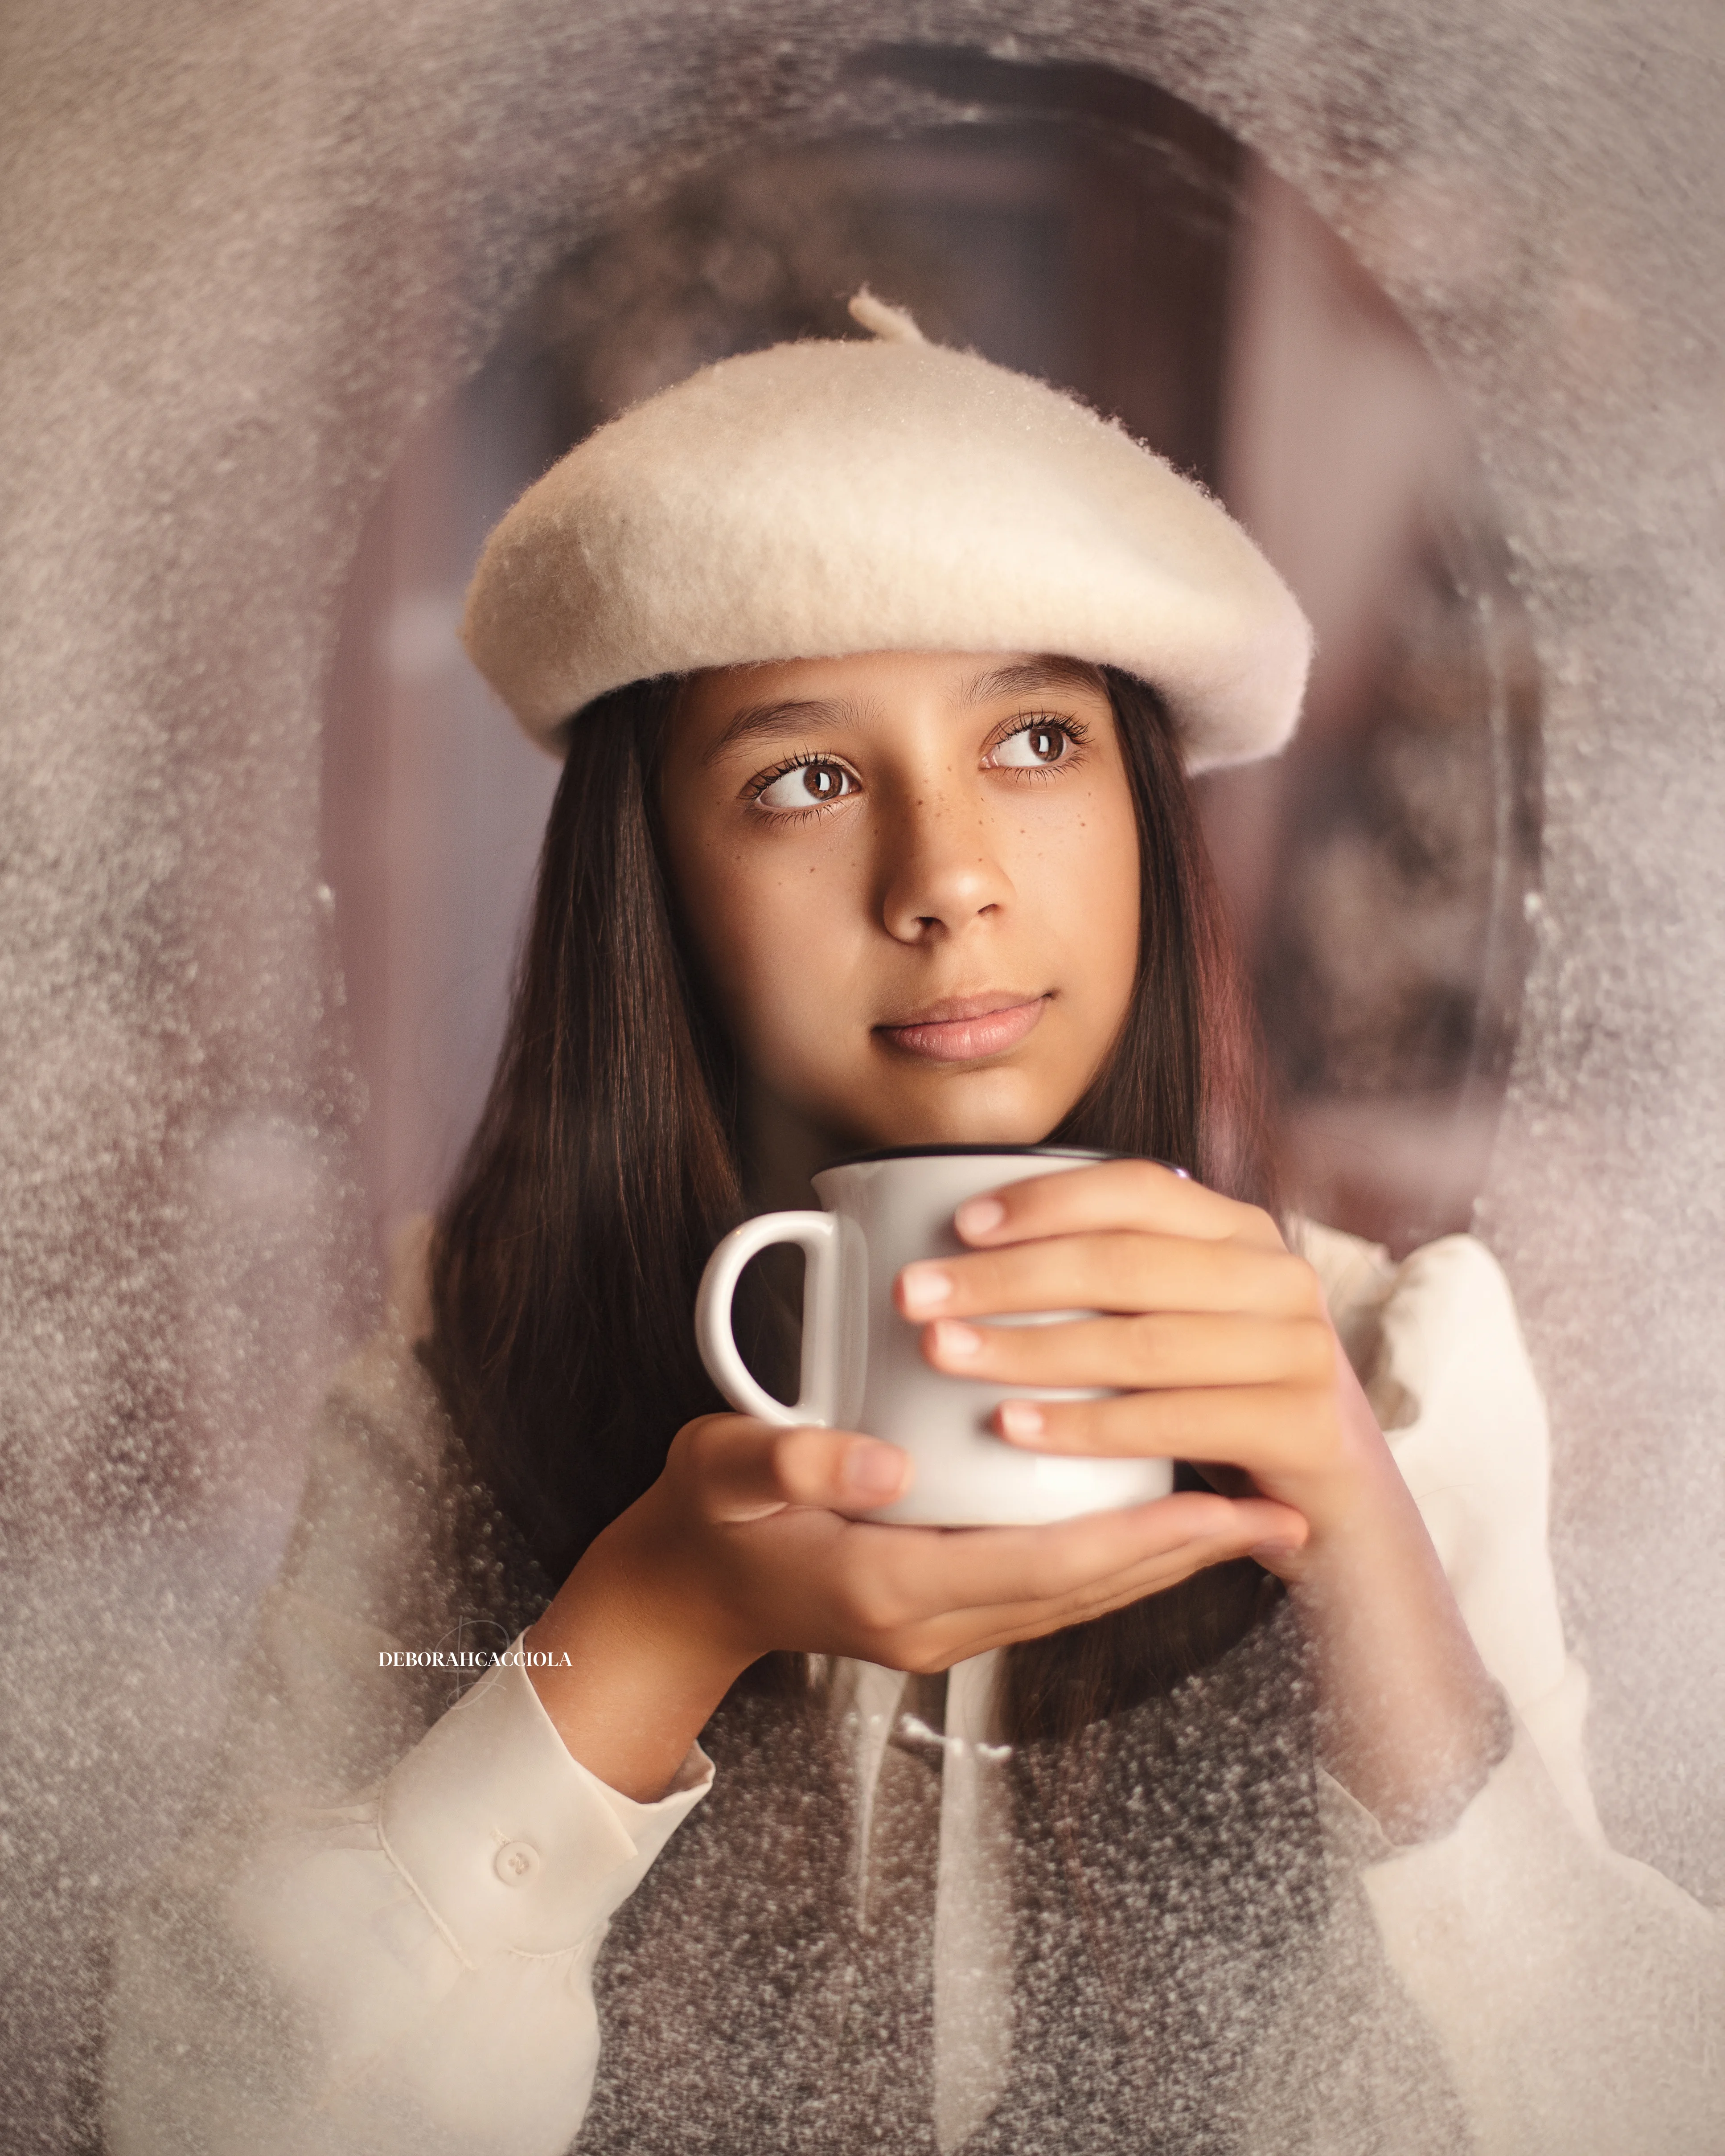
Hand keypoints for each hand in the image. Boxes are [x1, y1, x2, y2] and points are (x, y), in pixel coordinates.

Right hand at [525, 1403, 1301, 1799]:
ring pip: (1077, 1598)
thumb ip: (792, 1456)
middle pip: (1085, 1592)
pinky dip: (1108, 1560)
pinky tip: (1149, 1523)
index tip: (1221, 1501)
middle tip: (1279, 1512)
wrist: (676, 1593)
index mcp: (890, 1587)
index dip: (1140, 1535)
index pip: (1044, 1565)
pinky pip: (1048, 1591)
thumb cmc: (703, 1516)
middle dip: (1186, 1554)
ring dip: (1160, 1561)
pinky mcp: (941, 1613)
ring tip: (1244, 1520)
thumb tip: (883, 1454)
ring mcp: (939, 1629)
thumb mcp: (723, 1469)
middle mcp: (931, 1624)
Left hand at [896, 1158, 1375, 1566]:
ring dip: (1030, 1349)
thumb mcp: (1172, 1318)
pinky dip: (1086, 1425)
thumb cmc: (1212, 1397)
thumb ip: (1108, 1274)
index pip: (1138, 1188)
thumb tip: (968, 1235)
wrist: (1326, 1499)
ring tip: (943, 1355)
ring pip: (1142, 1343)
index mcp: (1239, 1231)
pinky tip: (1013, 1428)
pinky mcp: (1304, 1425)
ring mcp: (1300, 1349)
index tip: (957, 1225)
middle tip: (915, 1296)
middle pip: (1124, 1263)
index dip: (1046, 1200)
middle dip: (1007, 1278)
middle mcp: (1279, 1277)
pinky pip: (1174, 1421)